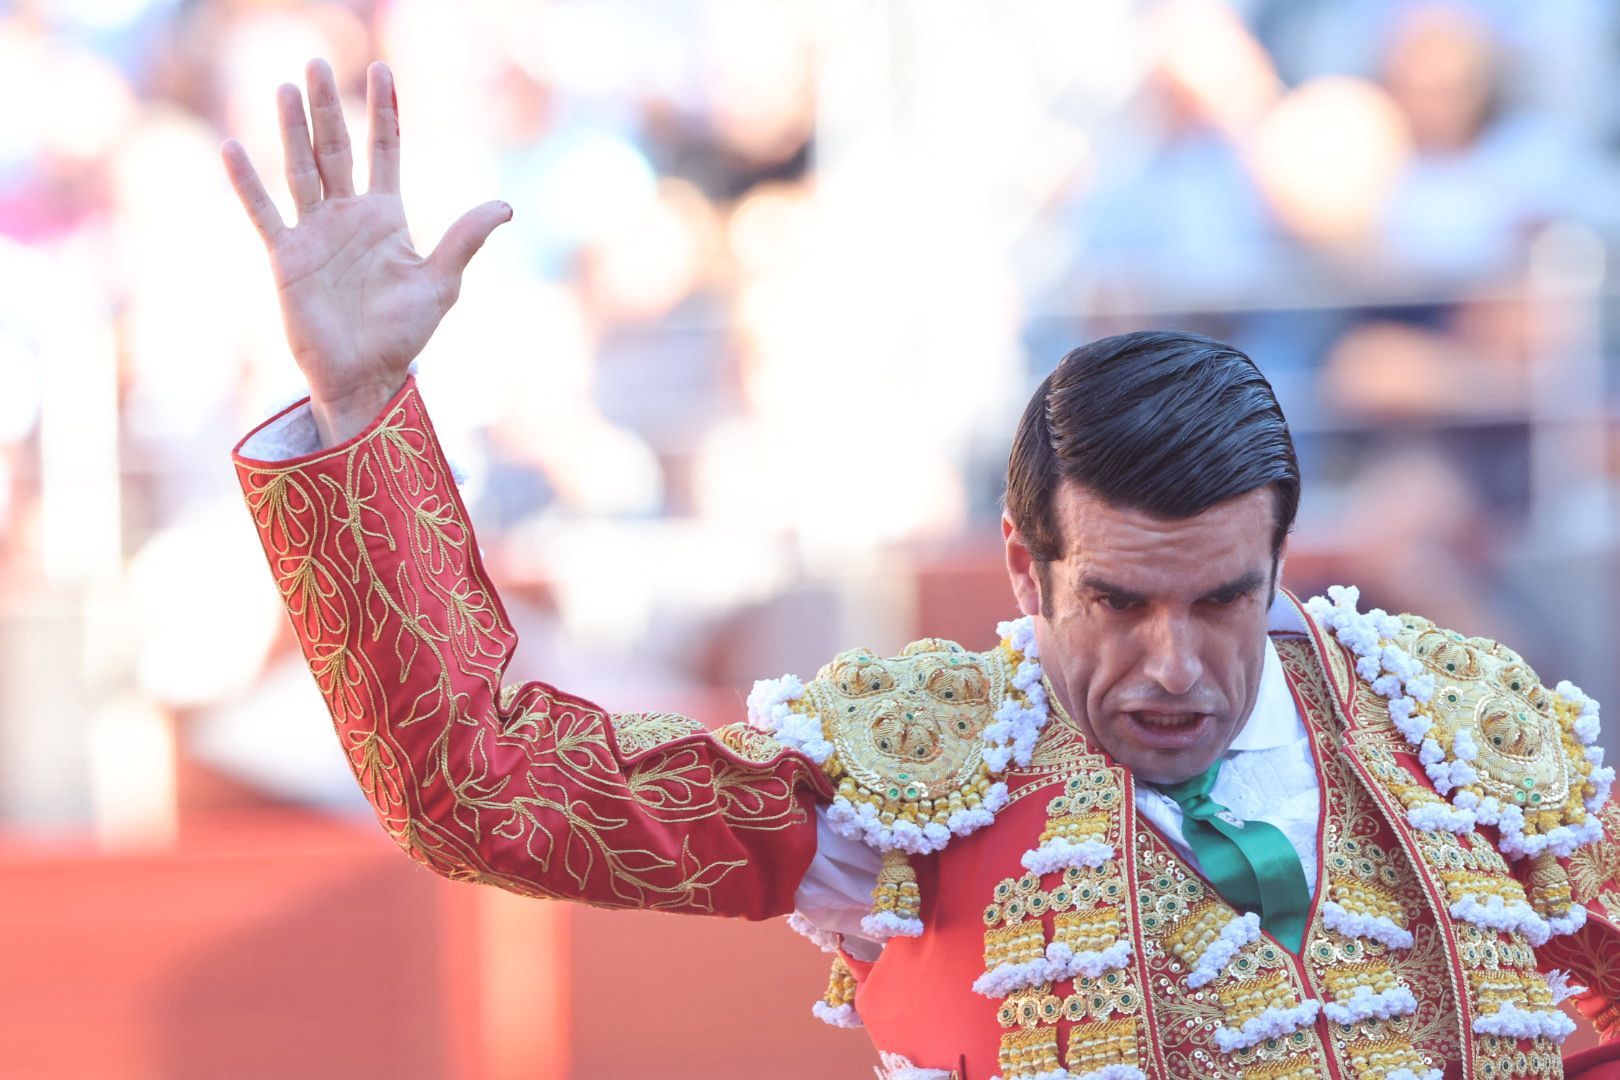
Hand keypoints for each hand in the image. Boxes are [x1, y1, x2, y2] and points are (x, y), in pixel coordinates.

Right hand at [220, 59, 510, 444]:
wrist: (366, 374)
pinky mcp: (287, 257)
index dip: (383, 113)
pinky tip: (234, 148)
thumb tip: (505, 206)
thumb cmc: (405, 333)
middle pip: (336, 149)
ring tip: (286, 87)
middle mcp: (348, 216)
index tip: (381, 71)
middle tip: (317, 62)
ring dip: (292, 130)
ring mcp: (314, 233)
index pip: (384, 151)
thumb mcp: (442, 284)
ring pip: (300, 169)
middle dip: (328, 108)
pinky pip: (264, 213)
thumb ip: (464, 240)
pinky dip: (248, 183)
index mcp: (386, 217)